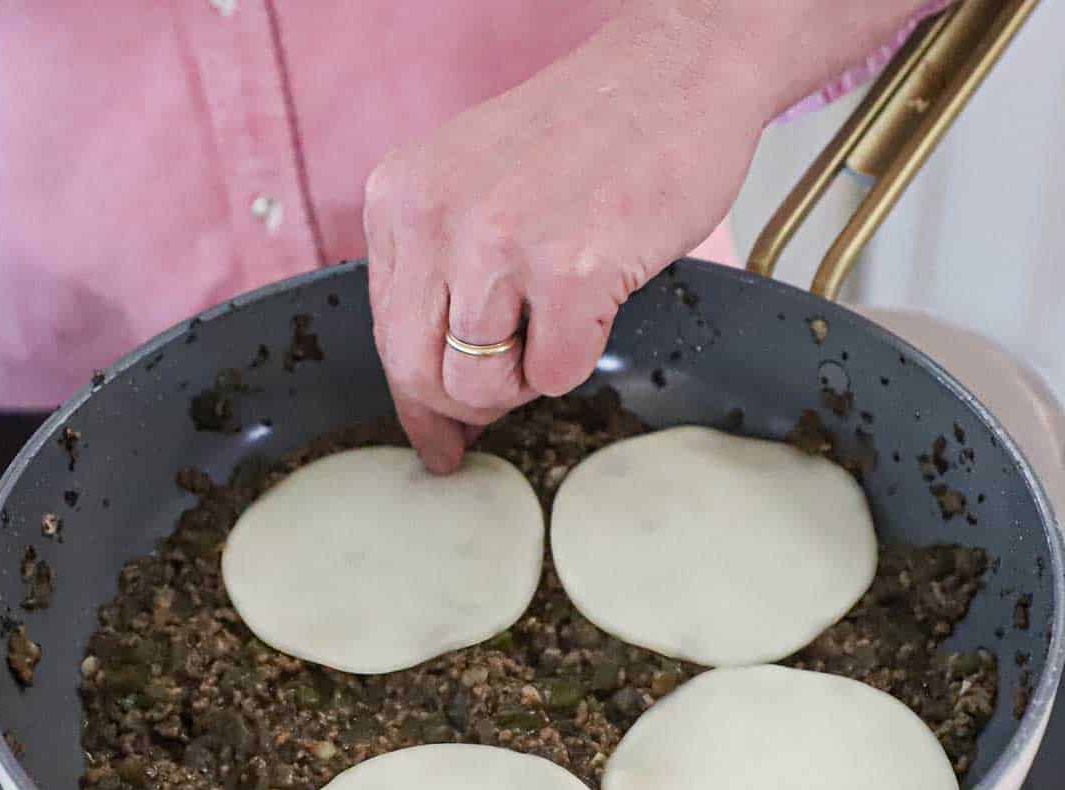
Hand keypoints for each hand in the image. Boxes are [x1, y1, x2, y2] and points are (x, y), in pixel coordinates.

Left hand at [363, 3, 769, 472]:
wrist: (677, 72)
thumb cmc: (588, 136)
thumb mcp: (476, 187)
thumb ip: (444, 280)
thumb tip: (438, 409)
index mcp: (401, 195)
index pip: (387, 334)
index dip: (415, 402)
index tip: (437, 441)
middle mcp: (436, 216)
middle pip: (420, 373)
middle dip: (466, 407)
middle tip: (507, 401)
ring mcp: (499, 242)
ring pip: (480, 385)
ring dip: (525, 381)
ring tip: (558, 325)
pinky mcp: (569, 269)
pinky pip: (554, 375)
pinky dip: (579, 360)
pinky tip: (596, 305)